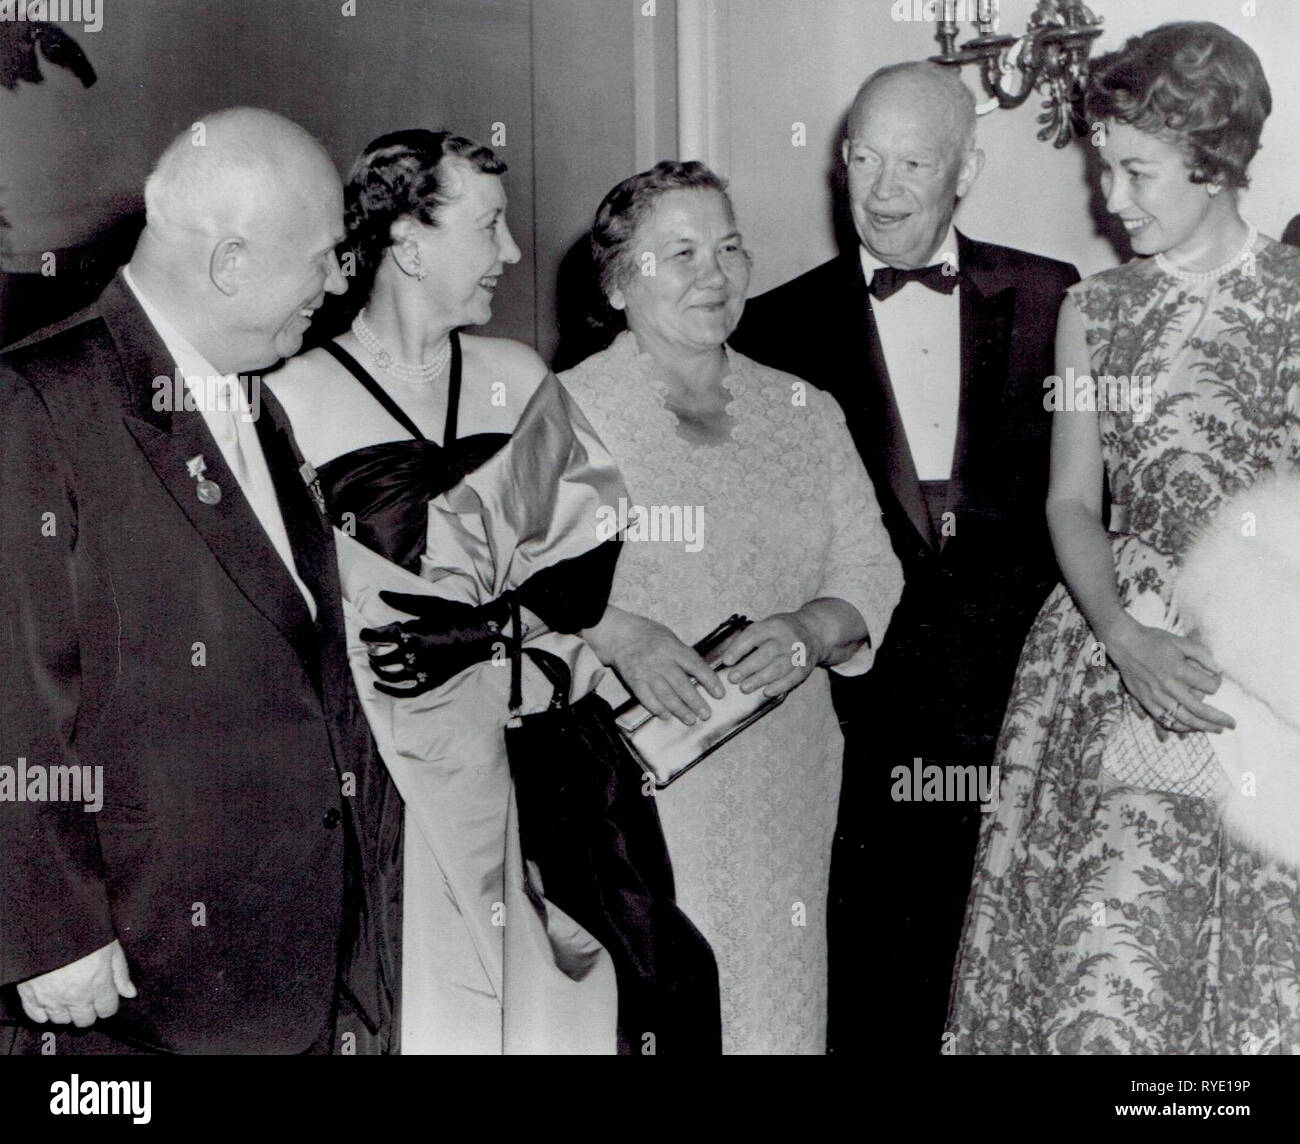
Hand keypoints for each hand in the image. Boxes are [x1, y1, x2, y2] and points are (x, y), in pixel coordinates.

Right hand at [17, 940, 136, 1026]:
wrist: (49, 923)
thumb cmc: (84, 931)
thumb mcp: (111, 947)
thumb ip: (121, 973)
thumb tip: (130, 993)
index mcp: (98, 985)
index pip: (107, 1010)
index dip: (108, 1005)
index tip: (105, 998)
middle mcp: (75, 997)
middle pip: (84, 1020)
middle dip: (88, 1011)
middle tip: (87, 998)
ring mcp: (51, 999)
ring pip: (62, 1020)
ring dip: (67, 1011)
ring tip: (68, 995)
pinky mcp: (30, 996)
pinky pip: (37, 1016)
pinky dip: (44, 1012)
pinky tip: (50, 1000)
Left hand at [360, 592, 511, 696]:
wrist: (482, 634)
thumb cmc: (457, 616)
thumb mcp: (430, 604)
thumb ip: (403, 601)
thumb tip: (381, 594)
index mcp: (410, 634)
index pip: (377, 638)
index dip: (367, 635)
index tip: (364, 634)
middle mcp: (413, 655)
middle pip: (380, 657)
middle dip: (373, 651)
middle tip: (373, 647)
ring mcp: (422, 671)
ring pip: (389, 675)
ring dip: (378, 669)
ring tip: (376, 663)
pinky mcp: (430, 681)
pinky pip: (405, 691)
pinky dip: (390, 690)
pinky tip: (379, 685)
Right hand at [583, 608, 723, 725]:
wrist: (619, 634)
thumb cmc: (648, 634)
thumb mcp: (670, 637)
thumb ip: (683, 655)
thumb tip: (701, 673)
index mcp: (673, 648)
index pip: (695, 665)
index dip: (709, 680)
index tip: (720, 694)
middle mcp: (661, 660)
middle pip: (681, 684)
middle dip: (696, 702)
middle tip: (706, 714)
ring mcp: (646, 672)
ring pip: (665, 694)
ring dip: (679, 709)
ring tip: (690, 720)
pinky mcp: (634, 680)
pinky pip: (646, 698)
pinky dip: (656, 708)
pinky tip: (666, 716)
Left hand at [719, 611, 822, 699]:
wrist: (814, 631)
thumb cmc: (782, 631)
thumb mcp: (767, 625)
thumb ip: (749, 639)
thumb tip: (725, 657)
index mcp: (773, 625)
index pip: (754, 635)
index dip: (739, 648)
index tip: (726, 661)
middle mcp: (787, 637)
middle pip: (766, 653)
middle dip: (748, 667)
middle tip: (733, 678)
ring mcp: (798, 652)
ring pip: (779, 668)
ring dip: (760, 679)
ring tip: (744, 688)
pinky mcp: (806, 666)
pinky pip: (793, 678)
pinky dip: (779, 686)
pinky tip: (766, 692)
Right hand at [1106, 620, 1234, 733]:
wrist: (1124, 643)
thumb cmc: (1153, 640)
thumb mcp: (1180, 641)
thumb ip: (1202, 654)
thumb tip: (1218, 669)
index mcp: (1179, 670)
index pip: (1209, 686)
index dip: (1218, 684)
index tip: (1218, 680)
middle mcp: (1168, 686)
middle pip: (1199, 710)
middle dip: (1218, 719)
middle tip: (1231, 724)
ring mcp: (1156, 695)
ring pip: (1182, 719)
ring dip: (1201, 727)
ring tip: (1215, 729)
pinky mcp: (1145, 700)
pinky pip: (1163, 719)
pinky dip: (1178, 726)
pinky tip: (1189, 728)